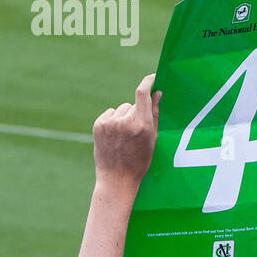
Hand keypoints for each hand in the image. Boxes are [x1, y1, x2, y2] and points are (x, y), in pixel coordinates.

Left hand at [93, 73, 160, 188]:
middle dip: (137, 112)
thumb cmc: (139, 160)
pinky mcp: (98, 125)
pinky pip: (110, 114)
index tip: (152, 77)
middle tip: (136, 131)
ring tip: (124, 136)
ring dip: (125, 117)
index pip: (142, 94)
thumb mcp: (152, 139)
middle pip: (134, 104)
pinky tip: (115, 136)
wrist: (117, 178)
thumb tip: (157, 93)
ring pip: (122, 109)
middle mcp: (125, 122)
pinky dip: (113, 121)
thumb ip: (154, 114)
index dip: (147, 82)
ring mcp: (110, 123)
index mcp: (142, 126)